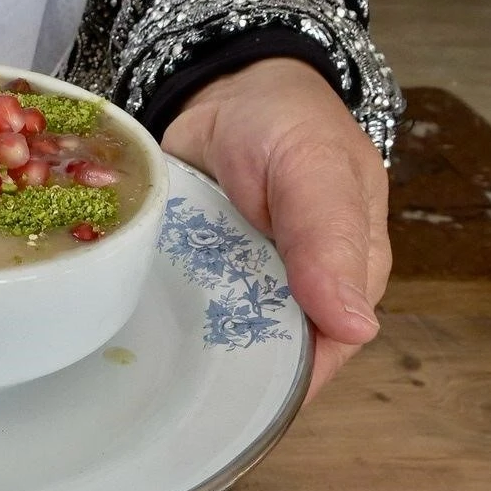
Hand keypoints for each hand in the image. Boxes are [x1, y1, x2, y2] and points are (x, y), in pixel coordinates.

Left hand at [162, 58, 390, 398]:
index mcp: (348, 274)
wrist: (229, 86)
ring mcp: (242, 283)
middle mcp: (296, 289)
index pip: (325, 351)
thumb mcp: (313, 168)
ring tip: (146, 378)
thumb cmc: (287, 121)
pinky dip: (163, 320)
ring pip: (221, 339)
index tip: (238, 404)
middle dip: (228, 376)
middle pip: (267, 354)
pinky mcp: (199, 273)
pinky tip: (134, 337)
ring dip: (189, 354)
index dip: (288, 382)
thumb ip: (329, 239)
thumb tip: (355, 329)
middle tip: (175, 391)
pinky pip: (184, 310)